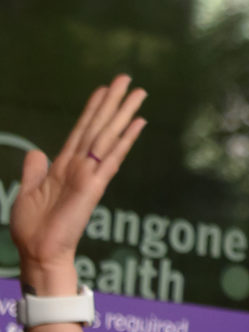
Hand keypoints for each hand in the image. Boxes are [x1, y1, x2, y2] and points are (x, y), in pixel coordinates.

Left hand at [11, 77, 146, 295]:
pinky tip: (138, 123)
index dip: (91, 109)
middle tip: (128, 79)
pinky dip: (125, 139)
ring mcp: (90, 174)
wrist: (39, 251)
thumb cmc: (33, 228)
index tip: (103, 90)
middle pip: (99, 127)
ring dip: (123, 113)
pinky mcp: (94, 184)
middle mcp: (80, 165)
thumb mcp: (27, 191)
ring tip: (138, 92)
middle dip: (113, 102)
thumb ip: (35, 170)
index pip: (81, 131)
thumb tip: (37, 151)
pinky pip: (112, 157)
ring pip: (108, 136)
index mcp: (64, 166)